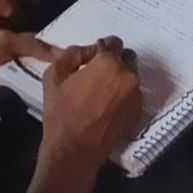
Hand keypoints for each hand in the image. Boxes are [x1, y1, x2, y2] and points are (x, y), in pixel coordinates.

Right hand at [41, 40, 141, 167]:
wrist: (75, 150)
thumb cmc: (61, 112)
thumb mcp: (54, 74)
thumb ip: (72, 54)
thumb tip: (87, 50)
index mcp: (108, 63)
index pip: (113, 42)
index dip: (100, 48)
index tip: (90, 57)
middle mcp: (128, 76)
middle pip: (127, 57)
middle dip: (114, 60)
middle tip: (96, 72)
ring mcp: (136, 96)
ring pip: (132, 76)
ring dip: (120, 77)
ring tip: (101, 90)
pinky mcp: (138, 113)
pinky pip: (133, 94)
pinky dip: (123, 94)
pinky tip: (107, 105)